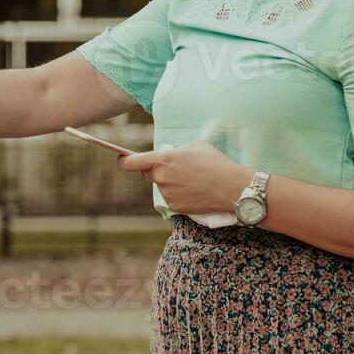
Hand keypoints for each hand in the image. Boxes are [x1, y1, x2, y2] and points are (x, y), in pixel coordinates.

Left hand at [118, 140, 252, 213]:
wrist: (232, 187)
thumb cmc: (215, 162)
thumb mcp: (194, 146)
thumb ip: (175, 151)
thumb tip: (169, 156)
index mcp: (162, 160)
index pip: (131, 163)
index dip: (123, 161)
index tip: (122, 159)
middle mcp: (161, 178)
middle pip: (147, 174)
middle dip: (156, 171)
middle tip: (174, 168)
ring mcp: (167, 194)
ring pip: (161, 187)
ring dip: (170, 183)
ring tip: (192, 180)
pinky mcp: (175, 207)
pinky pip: (171, 198)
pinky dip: (178, 195)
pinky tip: (194, 191)